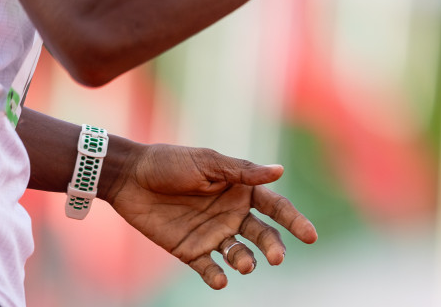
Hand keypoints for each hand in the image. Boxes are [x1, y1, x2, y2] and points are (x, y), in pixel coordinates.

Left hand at [101, 142, 317, 290]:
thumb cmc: (171, 163)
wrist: (130, 177)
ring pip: (239, 253)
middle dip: (273, 246)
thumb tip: (280, 170)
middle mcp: (232, 214)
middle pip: (262, 234)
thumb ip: (242, 172)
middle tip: (277, 258)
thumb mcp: (208, 163)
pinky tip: (221, 279)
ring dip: (245, 261)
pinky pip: (208, 268)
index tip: (310, 236)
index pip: (275, 208)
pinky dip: (216, 276)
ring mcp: (212, 234)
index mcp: (241, 190)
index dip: (294, 221)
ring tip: (246, 264)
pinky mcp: (190, 250)